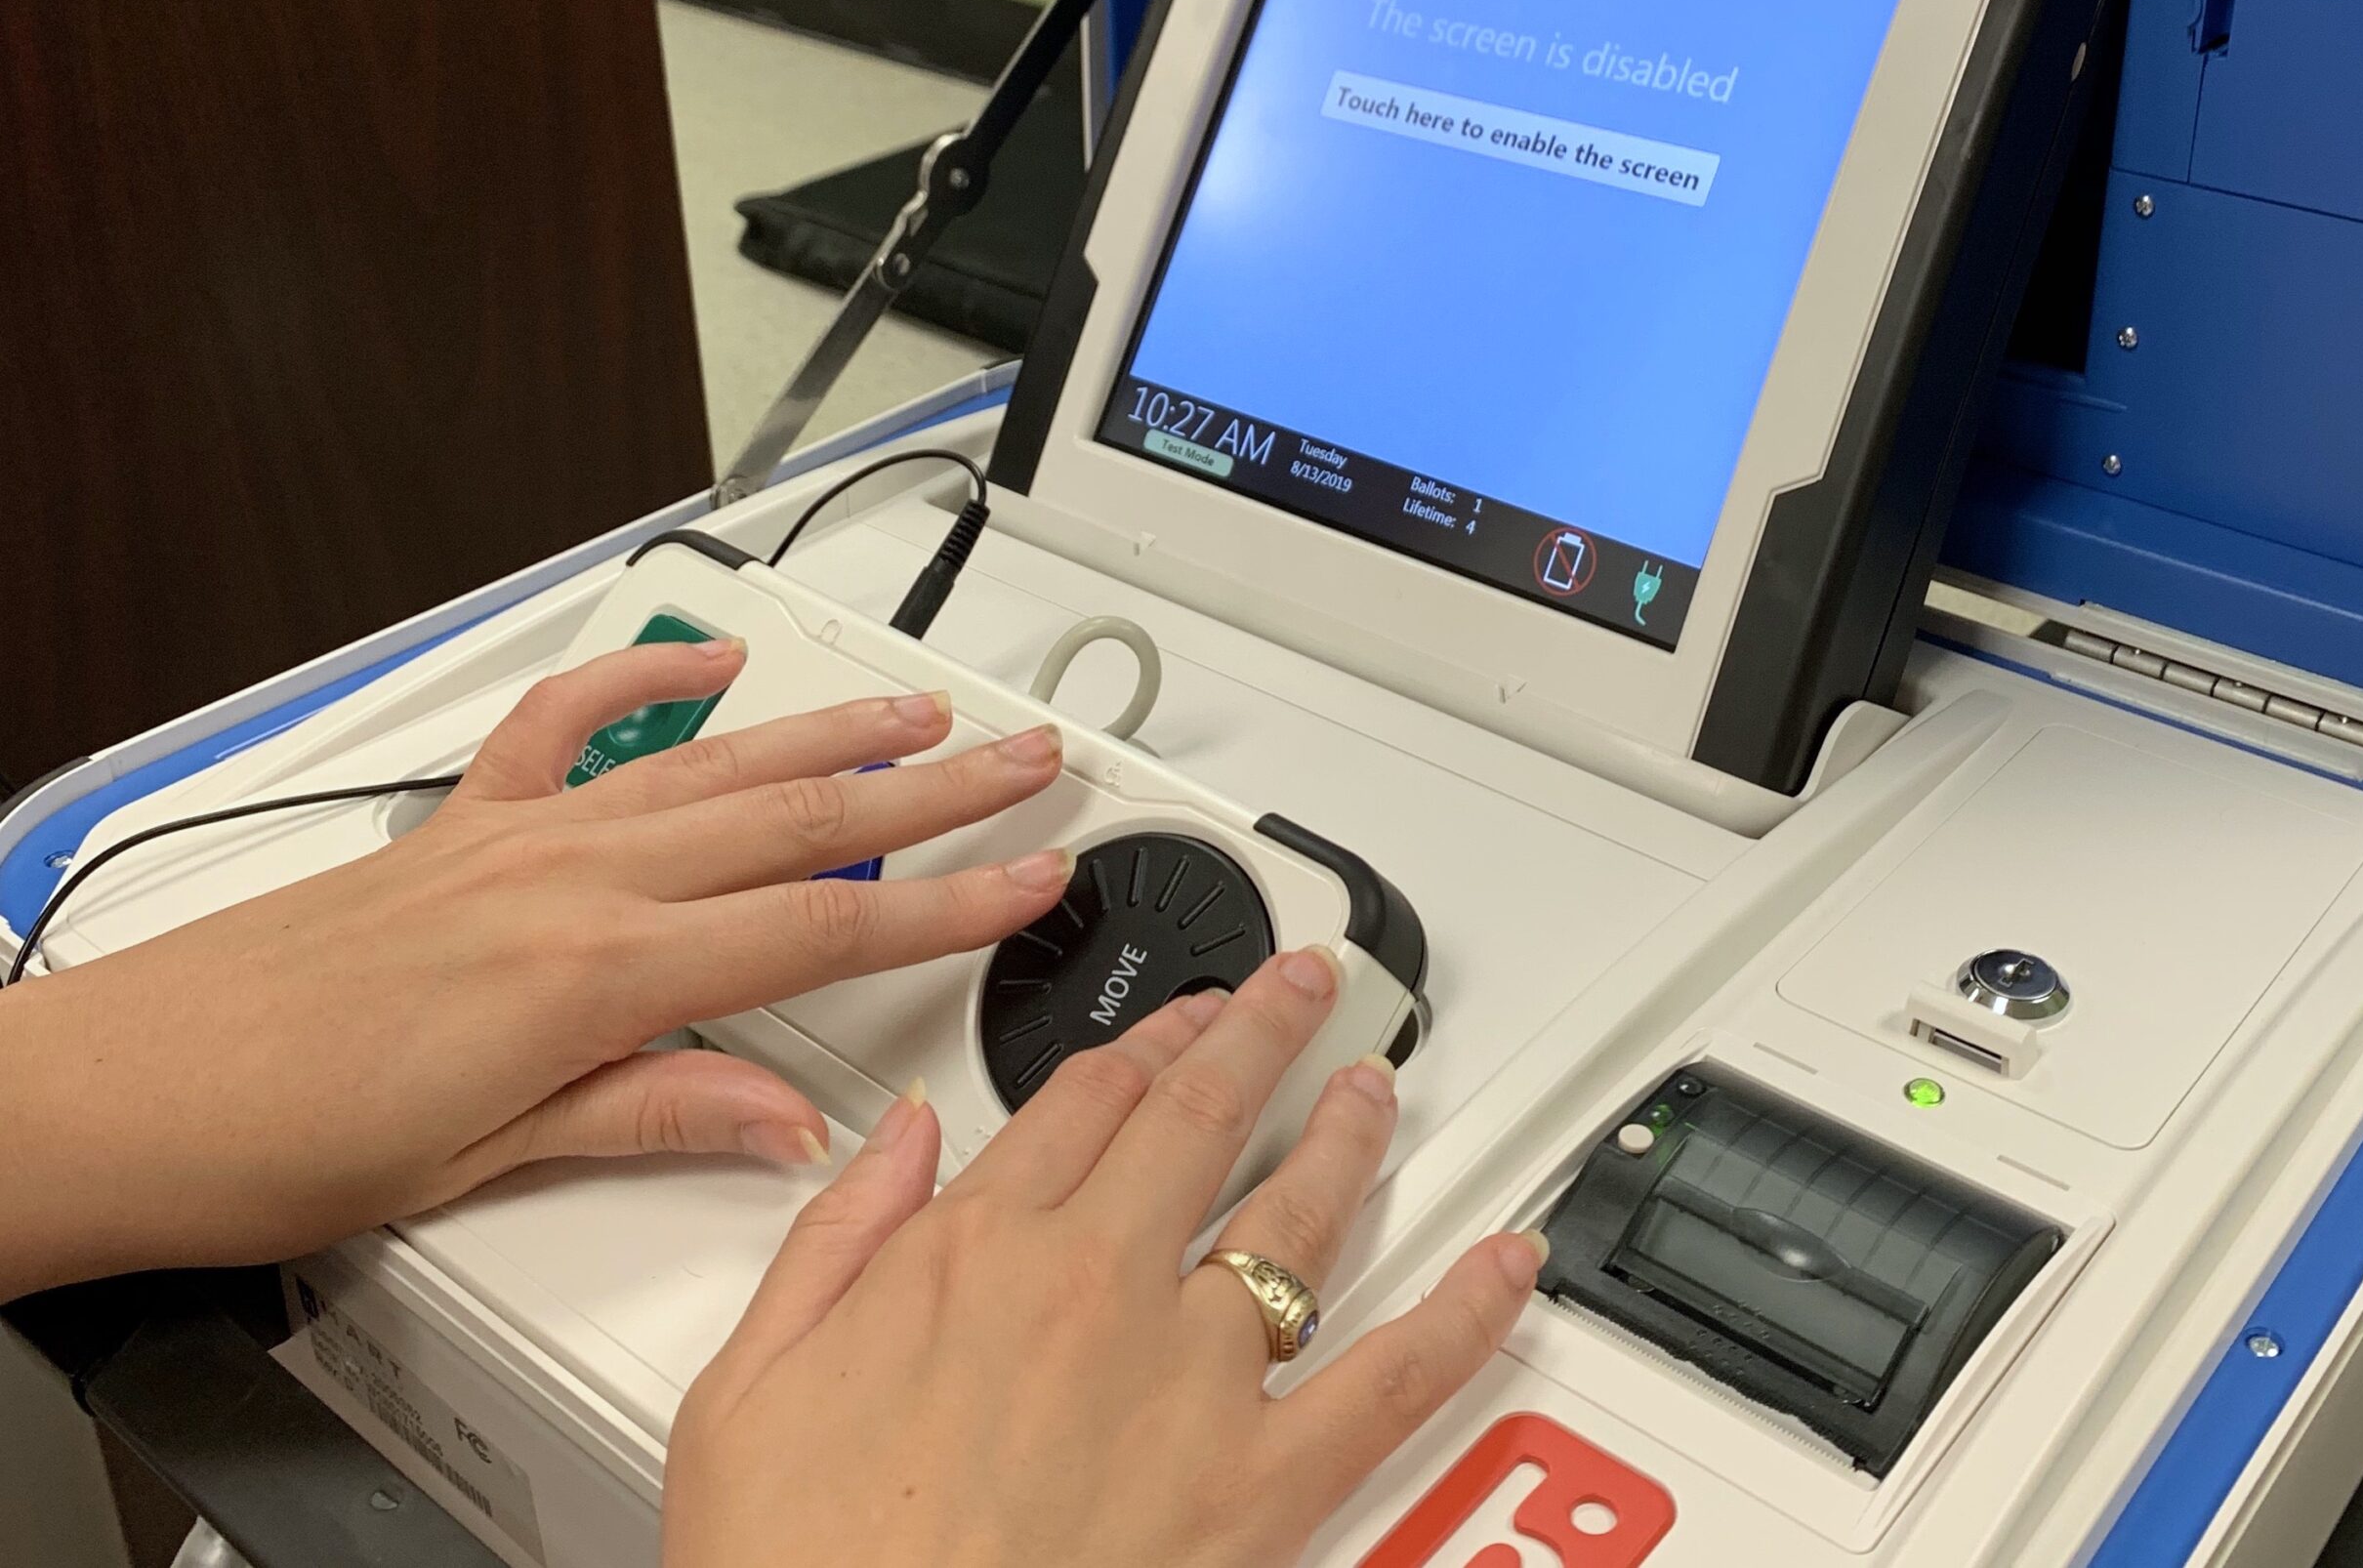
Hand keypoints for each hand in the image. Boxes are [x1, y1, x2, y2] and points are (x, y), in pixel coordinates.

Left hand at [0, 641, 1072, 1298]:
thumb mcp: (492, 1161)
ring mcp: (519, 833)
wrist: (125, 1090)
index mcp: (593, 974)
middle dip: (933, 785)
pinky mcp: (463, 818)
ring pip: (712, 762)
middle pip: (796, 816)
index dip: (947, 900)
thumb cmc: (281, 1139)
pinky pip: (573, 722)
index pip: (820, 923)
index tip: (1031, 874)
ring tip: (926, 708)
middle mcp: (569, 878)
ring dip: (832, 730)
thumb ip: (658, 1110)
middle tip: (1028, 755)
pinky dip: (648, 679)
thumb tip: (790, 1116)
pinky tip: (712, 660)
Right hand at [665, 946, 1542, 1567]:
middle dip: (1259, 1035)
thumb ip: (834, 1237)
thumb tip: (895, 1135)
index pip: (1081, 1099)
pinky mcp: (1259, 1482)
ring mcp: (1189, 1377)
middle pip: (1198, 1116)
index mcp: (973, 1252)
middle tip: (1299, 991)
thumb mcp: (746, 1388)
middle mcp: (1094, 1287)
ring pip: (1296, 1211)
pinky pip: (1391, 1378)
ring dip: (1346, 1132)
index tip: (1174, 1021)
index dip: (1142, 1042)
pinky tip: (1505, 1265)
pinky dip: (1464, 1313)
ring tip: (1374, 1087)